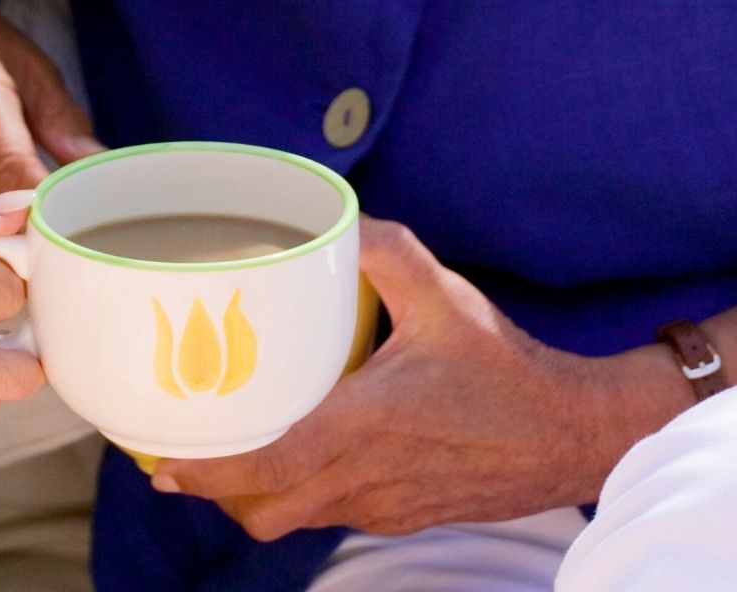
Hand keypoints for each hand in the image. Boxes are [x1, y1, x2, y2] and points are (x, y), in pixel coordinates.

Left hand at [150, 219, 688, 539]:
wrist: (574, 435)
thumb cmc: (509, 368)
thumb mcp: (445, 295)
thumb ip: (385, 250)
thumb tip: (335, 216)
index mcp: (368, 426)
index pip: (269, 465)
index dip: (209, 470)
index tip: (162, 462)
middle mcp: (368, 478)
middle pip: (263, 510)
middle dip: (212, 489)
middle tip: (178, 448)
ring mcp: (384, 506)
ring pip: (292, 520)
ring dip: (251, 496)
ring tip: (222, 451)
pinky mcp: (402, 517)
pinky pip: (328, 516)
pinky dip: (295, 497)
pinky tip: (290, 455)